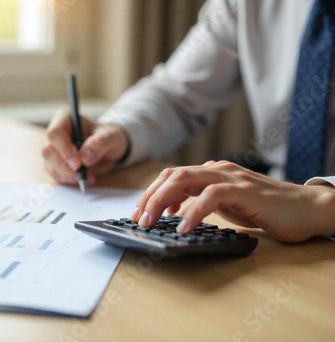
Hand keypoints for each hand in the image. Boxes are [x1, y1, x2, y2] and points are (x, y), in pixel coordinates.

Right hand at [42, 108, 128, 184]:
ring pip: (49, 166)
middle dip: (64, 166)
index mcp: (65, 119)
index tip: (78, 163)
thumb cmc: (108, 137)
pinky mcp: (55, 165)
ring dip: (67, 176)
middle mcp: (55, 134)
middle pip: (48, 151)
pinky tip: (83, 180)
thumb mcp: (111, 136)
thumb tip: (85, 158)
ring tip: (88, 178)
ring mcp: (53, 151)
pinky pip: (55, 176)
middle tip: (82, 176)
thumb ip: (100, 143)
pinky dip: (68, 181)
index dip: (64, 149)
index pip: (55, 133)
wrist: (109, 150)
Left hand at [130, 161, 334, 242]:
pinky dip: (194, 210)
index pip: (171, 176)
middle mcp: (217, 170)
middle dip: (149, 197)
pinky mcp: (245, 191)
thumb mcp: (224, 205)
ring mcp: (231, 178)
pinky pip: (212, 196)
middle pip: (172, 175)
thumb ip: (200, 201)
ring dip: (163, 201)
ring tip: (150, 222)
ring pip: (186, 179)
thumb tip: (173, 210)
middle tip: (137, 219)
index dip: (150, 192)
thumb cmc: (264, 208)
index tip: (137, 212)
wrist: (305, 209)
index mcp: (210, 173)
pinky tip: (183, 226)